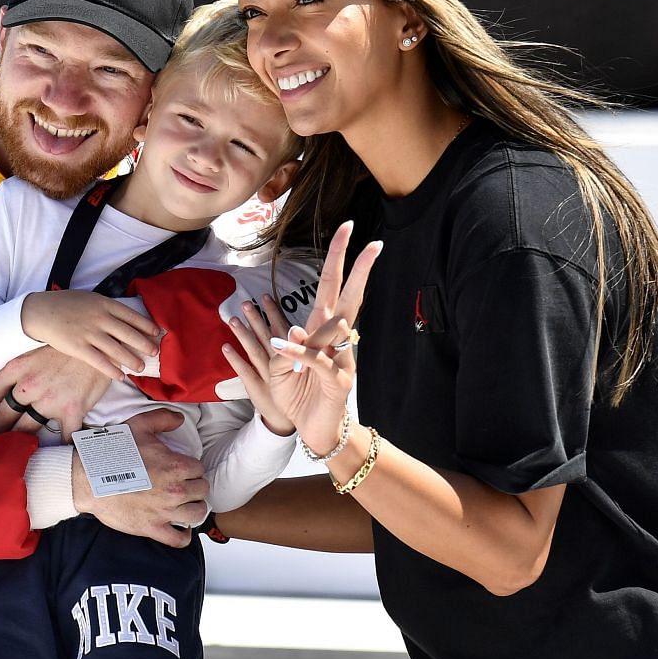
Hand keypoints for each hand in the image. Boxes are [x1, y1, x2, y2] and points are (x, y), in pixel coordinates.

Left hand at [0, 345, 112, 442]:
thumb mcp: (39, 348)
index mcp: (19, 367)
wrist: (102, 342)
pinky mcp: (71, 410)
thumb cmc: (70, 345)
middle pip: (6, 415)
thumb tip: (12, 384)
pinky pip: (63, 436)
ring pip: (27, 429)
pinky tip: (58, 451)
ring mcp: (50, 400)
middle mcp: (30, 385)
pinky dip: (61, 446)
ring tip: (19, 448)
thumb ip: (23, 366)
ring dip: (22, 440)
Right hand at [21, 290, 161, 381]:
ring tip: (141, 367)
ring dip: (131, 360)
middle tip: (154, 352)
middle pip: (128, 334)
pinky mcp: (79, 348)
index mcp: (104, 304)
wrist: (41, 312)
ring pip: (117, 349)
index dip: (146, 325)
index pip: (131, 315)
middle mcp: (100, 318)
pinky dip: (112, 370)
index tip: (156, 332)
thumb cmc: (65, 304)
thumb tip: (123, 317)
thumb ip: (105, 307)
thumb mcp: (89, 298)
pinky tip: (121, 376)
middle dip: (144, 344)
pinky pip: (100, 362)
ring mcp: (90, 333)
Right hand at [72, 409, 208, 548]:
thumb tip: (180, 419)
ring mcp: (164, 511)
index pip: (199, 469)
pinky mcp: (152, 528)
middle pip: (201, 490)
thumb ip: (162, 419)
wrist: (88, 479)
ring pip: (197, 513)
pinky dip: (183, 536)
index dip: (191, 468)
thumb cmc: (111, 454)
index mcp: (174, 465)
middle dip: (194, 486)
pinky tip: (180, 527)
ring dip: (194, 508)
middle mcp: (174, 490)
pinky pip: (178, 539)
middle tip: (183, 485)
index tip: (183, 469)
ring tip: (185, 504)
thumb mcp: (138, 426)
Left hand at [221, 223, 379, 450]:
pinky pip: (317, 360)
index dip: (340, 258)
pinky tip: (286, 343)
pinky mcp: (337, 380)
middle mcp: (337, 340)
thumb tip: (290, 328)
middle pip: (350, 297)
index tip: (348, 228)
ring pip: (334, 329)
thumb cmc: (302, 395)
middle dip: (359, 270)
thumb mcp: (285, 368)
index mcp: (324, 330)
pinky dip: (299, 351)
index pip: (334, 286)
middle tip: (372, 243)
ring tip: (321, 301)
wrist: (318, 430)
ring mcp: (342, 358)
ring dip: (321, 316)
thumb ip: (286, 347)